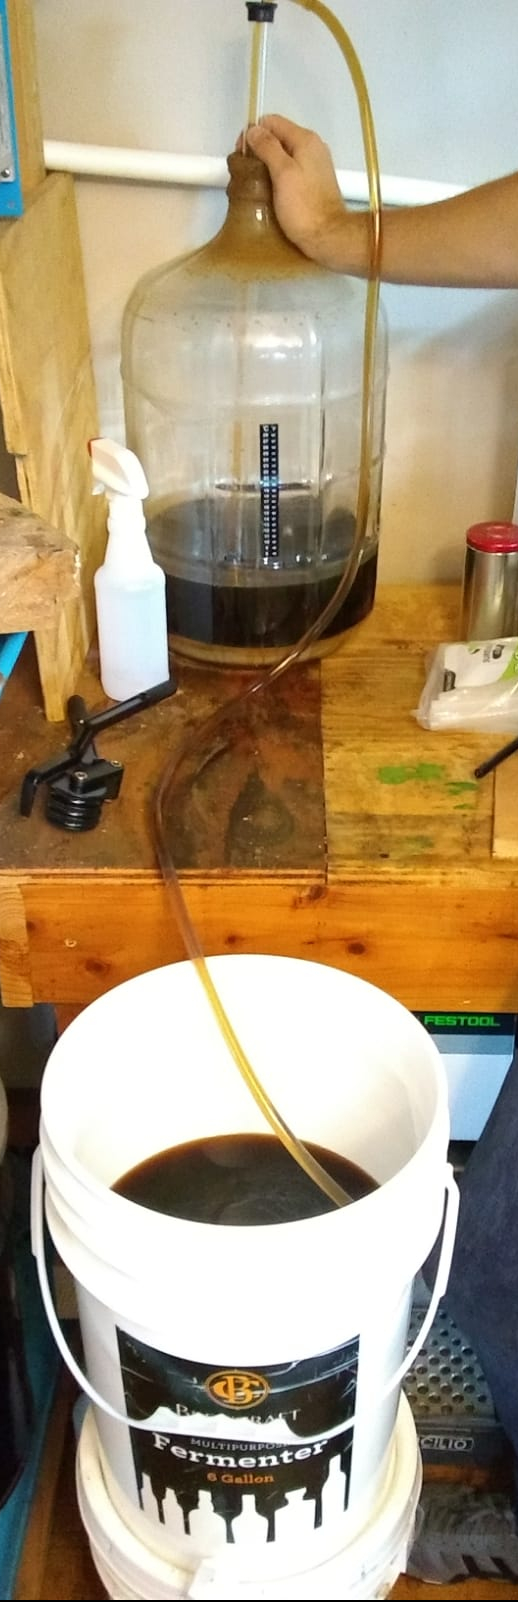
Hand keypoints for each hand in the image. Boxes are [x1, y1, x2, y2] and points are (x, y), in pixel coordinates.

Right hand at [244, 114, 346, 264]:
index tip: (243, 155)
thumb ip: (268, 147)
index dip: (253, 133)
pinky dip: (277, 174)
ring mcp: (314, 164)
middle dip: (259, 149)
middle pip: (278, 136)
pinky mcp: (313, 181)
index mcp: (305, 140)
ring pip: (283, 153)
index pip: (272, 122)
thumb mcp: (282, 173)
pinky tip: (270, 190)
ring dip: (267, 163)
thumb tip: (253, 130)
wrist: (328, 237)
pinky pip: (290, 168)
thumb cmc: (304, 207)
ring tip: (256, 183)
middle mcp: (312, 147)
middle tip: (247, 172)